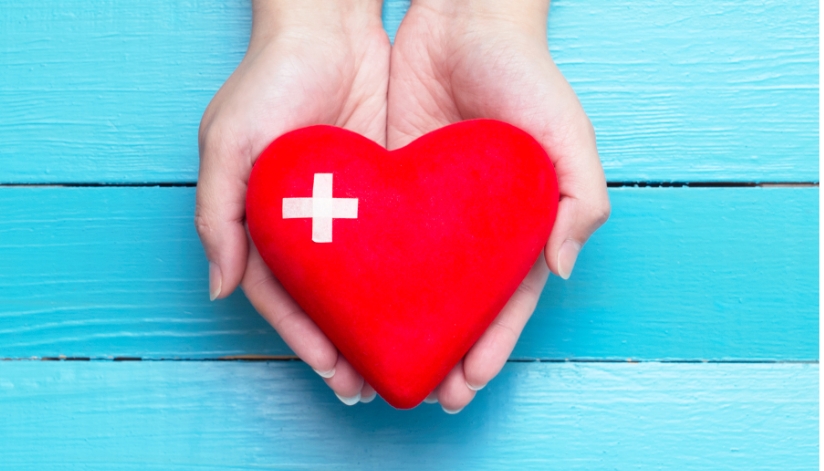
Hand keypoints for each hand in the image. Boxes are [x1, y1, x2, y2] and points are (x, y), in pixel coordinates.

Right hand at [196, 0, 387, 404]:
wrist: (329, 25)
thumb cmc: (270, 77)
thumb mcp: (228, 142)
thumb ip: (219, 214)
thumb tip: (220, 288)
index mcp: (264, 221)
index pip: (284, 294)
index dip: (305, 336)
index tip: (332, 370)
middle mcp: (306, 223)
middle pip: (326, 297)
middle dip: (344, 344)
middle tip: (369, 385)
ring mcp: (349, 208)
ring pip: (363, 280)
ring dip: (376, 322)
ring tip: (402, 358)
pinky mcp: (386, 189)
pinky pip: (396, 242)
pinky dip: (404, 277)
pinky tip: (426, 303)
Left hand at [387, 0, 609, 411]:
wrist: (464, 18)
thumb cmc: (526, 74)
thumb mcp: (568, 133)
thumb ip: (578, 200)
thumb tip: (562, 269)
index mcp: (520, 223)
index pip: (506, 299)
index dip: (490, 344)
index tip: (467, 383)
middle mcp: (476, 224)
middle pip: (460, 301)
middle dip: (446, 350)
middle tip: (425, 394)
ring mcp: (433, 207)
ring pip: (418, 281)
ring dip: (406, 325)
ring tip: (382, 363)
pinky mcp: (394, 183)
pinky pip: (382, 238)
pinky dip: (372, 276)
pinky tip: (355, 305)